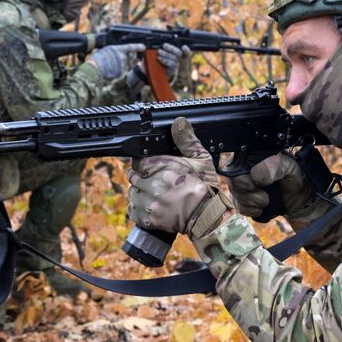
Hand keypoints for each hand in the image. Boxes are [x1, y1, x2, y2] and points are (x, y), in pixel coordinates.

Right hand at [91, 42, 143, 80]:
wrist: (95, 68)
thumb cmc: (98, 58)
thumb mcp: (106, 50)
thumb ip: (115, 51)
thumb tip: (119, 53)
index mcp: (118, 49)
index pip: (130, 47)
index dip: (138, 47)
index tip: (143, 47)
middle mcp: (122, 57)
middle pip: (126, 59)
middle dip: (122, 60)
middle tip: (112, 61)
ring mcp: (122, 66)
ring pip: (123, 66)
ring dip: (117, 67)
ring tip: (108, 66)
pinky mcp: (120, 73)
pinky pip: (120, 73)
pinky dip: (115, 73)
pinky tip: (108, 71)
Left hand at [127, 117, 232, 238]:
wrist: (208, 216)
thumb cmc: (206, 188)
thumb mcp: (201, 160)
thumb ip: (187, 140)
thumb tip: (179, 122)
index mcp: (164, 168)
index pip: (139, 162)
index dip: (143, 165)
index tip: (149, 168)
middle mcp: (154, 185)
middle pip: (133, 178)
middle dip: (141, 178)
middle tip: (154, 182)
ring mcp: (151, 204)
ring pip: (133, 195)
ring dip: (139, 194)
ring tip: (153, 195)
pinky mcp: (150, 220)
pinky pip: (134, 212)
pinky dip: (139, 210)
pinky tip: (150, 207)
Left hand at [132, 43, 193, 92]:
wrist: (146, 68)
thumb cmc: (152, 57)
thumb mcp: (155, 50)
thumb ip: (159, 45)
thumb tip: (157, 38)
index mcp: (175, 52)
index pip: (185, 52)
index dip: (186, 50)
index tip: (184, 47)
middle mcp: (177, 59)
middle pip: (179, 53)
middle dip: (171, 48)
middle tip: (164, 45)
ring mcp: (174, 65)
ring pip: (174, 58)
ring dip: (166, 54)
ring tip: (159, 52)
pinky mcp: (171, 70)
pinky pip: (170, 65)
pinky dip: (165, 60)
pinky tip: (159, 58)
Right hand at [227, 151, 314, 218]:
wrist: (298, 198)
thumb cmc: (293, 177)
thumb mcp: (289, 166)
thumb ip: (273, 165)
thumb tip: (255, 176)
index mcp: (252, 155)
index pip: (235, 164)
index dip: (246, 178)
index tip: (262, 184)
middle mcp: (242, 168)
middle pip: (232, 181)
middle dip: (249, 193)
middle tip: (265, 196)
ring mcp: (240, 184)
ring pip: (234, 195)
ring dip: (252, 203)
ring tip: (266, 200)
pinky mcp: (241, 199)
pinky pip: (238, 206)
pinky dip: (250, 210)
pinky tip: (261, 208)